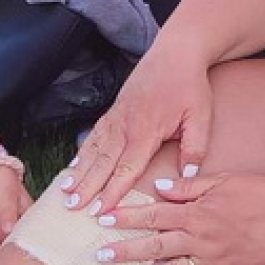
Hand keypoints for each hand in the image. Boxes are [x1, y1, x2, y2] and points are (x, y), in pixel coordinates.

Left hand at [0, 167, 32, 259]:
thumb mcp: (6, 193)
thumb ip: (7, 212)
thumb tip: (10, 229)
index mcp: (29, 217)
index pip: (36, 237)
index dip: (37, 250)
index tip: (38, 264)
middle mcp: (19, 228)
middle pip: (21, 248)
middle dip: (21, 263)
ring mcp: (3, 232)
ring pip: (6, 253)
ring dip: (5, 264)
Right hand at [63, 43, 213, 212]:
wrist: (176, 53)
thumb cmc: (190, 86)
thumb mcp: (200, 117)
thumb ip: (194, 147)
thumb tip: (188, 175)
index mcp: (146, 131)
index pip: (126, 168)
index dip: (112, 191)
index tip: (100, 211)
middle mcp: (125, 125)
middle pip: (102, 162)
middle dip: (86, 187)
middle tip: (72, 208)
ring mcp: (116, 117)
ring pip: (93, 150)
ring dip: (78, 172)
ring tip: (64, 192)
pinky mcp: (113, 111)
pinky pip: (94, 136)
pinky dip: (82, 153)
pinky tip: (73, 167)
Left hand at [95, 173, 264, 264]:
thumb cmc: (261, 194)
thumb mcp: (224, 181)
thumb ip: (190, 187)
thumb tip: (161, 187)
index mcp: (197, 213)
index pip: (153, 215)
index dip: (127, 218)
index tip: (104, 220)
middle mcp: (200, 239)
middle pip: (155, 246)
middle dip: (125, 251)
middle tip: (100, 257)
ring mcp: (212, 260)